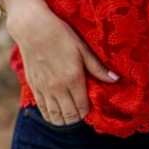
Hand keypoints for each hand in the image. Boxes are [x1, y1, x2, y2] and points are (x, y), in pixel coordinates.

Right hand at [6, 0, 117, 124]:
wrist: (32, 28)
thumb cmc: (60, 35)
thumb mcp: (83, 49)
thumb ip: (98, 68)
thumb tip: (116, 79)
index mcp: (73, 79)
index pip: (82, 106)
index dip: (88, 111)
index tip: (90, 108)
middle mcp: (58, 88)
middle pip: (69, 115)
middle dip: (77, 118)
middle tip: (81, 113)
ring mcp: (44, 88)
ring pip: (54, 115)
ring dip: (63, 120)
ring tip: (69, 117)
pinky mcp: (33, 86)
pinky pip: (42, 108)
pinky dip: (49, 115)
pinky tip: (54, 115)